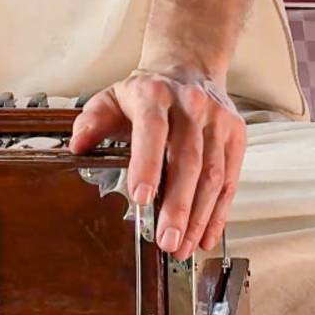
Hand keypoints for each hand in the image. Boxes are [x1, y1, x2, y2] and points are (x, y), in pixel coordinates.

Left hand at [68, 68, 246, 257]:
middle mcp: (191, 106)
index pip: (153, 130)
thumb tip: (78, 145)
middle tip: (167, 240)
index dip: (148, 164)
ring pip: (213, 175)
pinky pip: (230, 180)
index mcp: (155, 96)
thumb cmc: (148, 92)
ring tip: (184, 247)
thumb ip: (92, 121)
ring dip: (199, 217)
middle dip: (178, 206)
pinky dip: (218, 212)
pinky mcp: (236, 136)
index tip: (142, 198)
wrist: (189, 67)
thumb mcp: (112, 98)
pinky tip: (206, 236)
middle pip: (188, 161)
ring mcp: (218, 121)